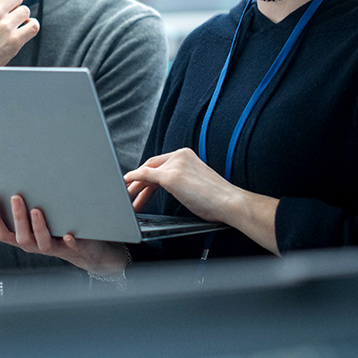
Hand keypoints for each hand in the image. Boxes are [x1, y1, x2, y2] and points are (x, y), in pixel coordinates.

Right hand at [0, 195, 127, 275]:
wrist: (82, 252)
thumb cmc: (53, 237)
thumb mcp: (30, 234)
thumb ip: (12, 230)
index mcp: (24, 240)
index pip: (3, 234)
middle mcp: (35, 246)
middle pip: (22, 237)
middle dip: (18, 218)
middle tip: (16, 197)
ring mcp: (53, 248)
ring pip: (42, 242)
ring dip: (38, 227)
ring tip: (36, 210)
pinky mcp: (72, 247)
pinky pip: (69, 246)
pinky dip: (68, 241)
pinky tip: (68, 235)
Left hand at [125, 148, 239, 221]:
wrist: (230, 202)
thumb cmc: (218, 199)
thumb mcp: (197, 183)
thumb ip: (182, 180)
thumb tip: (172, 189)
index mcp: (186, 155)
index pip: (160, 163)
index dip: (148, 175)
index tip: (142, 187)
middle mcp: (179, 155)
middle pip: (151, 166)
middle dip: (139, 181)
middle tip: (130, 194)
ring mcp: (175, 164)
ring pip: (146, 172)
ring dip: (135, 185)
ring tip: (129, 199)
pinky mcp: (171, 176)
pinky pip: (145, 175)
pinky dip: (133, 179)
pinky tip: (127, 184)